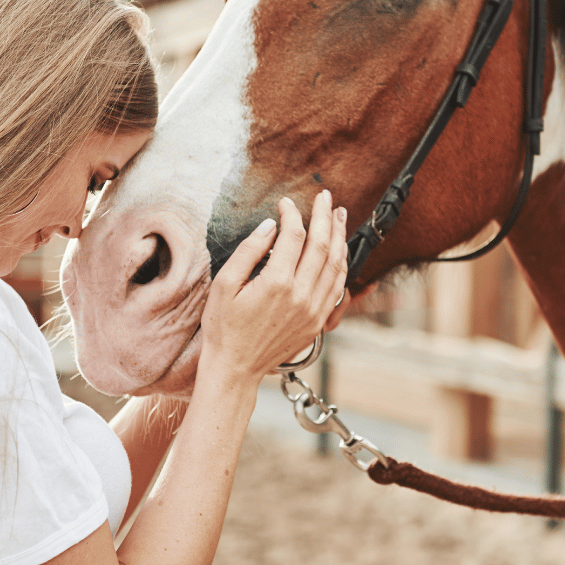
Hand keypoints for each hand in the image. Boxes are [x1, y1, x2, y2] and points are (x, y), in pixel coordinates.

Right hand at [199, 190, 347, 384]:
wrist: (235, 368)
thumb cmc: (223, 326)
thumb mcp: (225, 285)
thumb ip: (249, 251)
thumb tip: (271, 226)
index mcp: (276, 284)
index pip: (293, 236)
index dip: (292, 214)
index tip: (286, 202)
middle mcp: (301, 296)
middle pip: (322, 246)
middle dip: (324, 217)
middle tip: (325, 196)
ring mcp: (313, 310)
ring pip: (336, 265)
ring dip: (339, 237)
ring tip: (338, 215)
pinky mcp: (317, 322)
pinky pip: (337, 287)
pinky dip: (341, 265)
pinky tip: (340, 250)